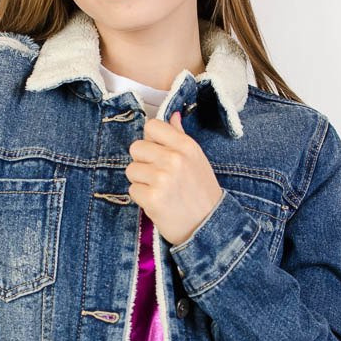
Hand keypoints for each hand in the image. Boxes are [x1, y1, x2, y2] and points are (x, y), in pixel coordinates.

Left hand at [126, 111, 222, 245]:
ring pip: (131, 170)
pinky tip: (157, 202)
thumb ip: (180, 136)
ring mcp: (162, 178)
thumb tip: (172, 115)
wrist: (209, 225)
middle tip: (158, 176)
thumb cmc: (201, 191)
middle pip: (136, 148)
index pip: (152, 126)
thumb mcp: (197, 159)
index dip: (150, 140)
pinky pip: (132, 190)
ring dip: (141, 181)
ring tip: (159, 190)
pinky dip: (142, 198)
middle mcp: (174, 159)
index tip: (158, 153)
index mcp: (186, 146)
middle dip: (143, 162)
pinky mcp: (152, 198)